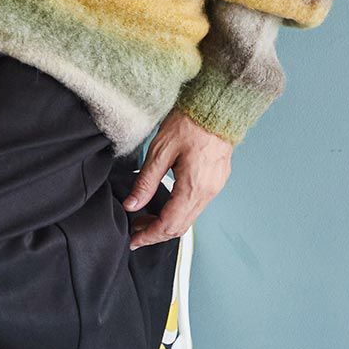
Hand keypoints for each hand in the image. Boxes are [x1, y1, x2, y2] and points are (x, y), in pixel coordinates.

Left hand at [123, 109, 231, 248]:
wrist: (216, 107)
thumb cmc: (189, 122)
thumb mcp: (160, 151)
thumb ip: (145, 181)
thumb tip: (132, 205)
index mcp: (193, 187)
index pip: (168, 225)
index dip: (148, 236)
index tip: (133, 240)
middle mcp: (207, 193)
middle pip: (180, 228)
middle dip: (155, 234)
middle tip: (135, 232)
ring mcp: (214, 188)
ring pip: (188, 220)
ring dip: (166, 224)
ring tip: (144, 219)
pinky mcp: (215, 182)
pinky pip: (196, 208)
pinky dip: (178, 214)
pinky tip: (163, 207)